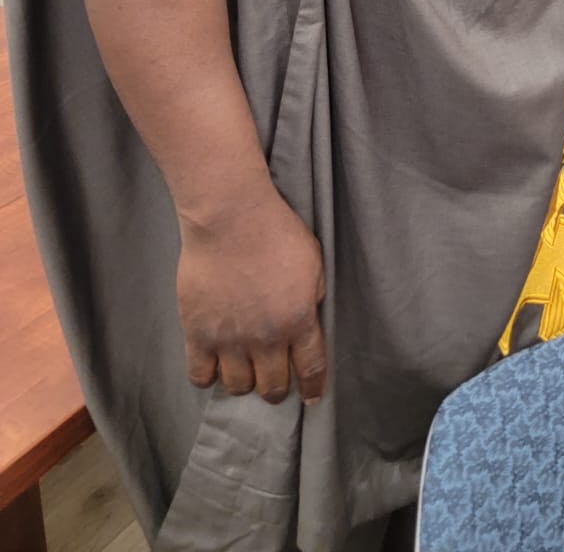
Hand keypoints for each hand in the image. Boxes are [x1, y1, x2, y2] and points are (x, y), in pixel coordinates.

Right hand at [177, 189, 327, 405]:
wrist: (230, 218)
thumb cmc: (276, 231)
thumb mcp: (313, 262)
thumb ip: (312, 297)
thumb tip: (308, 320)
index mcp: (299, 320)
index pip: (310, 369)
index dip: (312, 387)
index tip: (312, 398)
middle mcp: (265, 338)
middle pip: (272, 387)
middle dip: (276, 389)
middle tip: (273, 380)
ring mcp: (229, 339)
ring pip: (238, 386)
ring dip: (244, 381)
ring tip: (244, 367)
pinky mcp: (198, 333)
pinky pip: (200, 376)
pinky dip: (208, 376)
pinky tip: (213, 365)